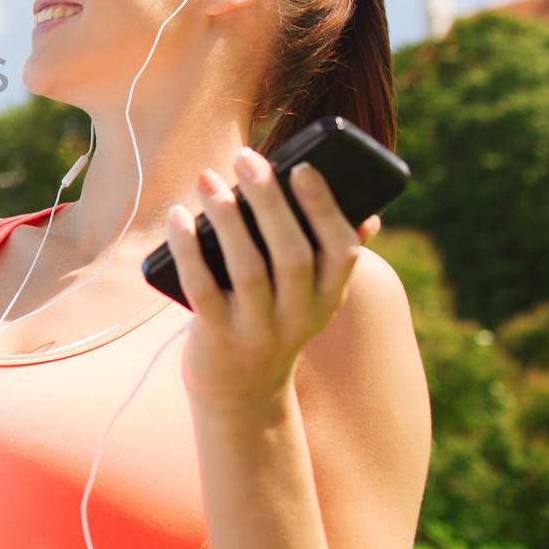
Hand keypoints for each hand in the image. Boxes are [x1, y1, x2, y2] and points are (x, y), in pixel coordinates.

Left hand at [167, 147, 380, 413]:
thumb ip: (331, 255)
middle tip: (247, 158)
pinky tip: (179, 217)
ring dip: (227, 218)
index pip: (341, 251)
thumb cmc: (274, 317)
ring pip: (248, 269)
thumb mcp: (311, 295)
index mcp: (329, 297)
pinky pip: (202, 288)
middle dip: (269, 201)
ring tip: (209, 178)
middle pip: (292, 254)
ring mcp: (258, 328)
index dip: (324, 208)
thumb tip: (369, 211)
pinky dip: (188, 249)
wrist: (242, 390)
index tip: (302, 168)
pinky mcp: (217, 336)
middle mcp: (300, 315)